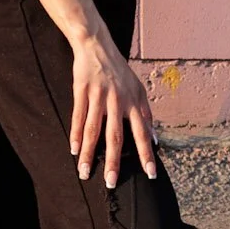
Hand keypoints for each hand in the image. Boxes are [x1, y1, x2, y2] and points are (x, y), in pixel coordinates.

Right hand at [69, 31, 157, 188]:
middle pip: (115, 136)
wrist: (96, 45)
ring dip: (89, 154)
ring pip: (93, 131)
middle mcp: (117, 101)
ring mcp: (98, 97)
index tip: (150, 174)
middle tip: (111, 183)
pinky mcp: (81, 92)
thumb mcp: (138, 88)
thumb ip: (146, 113)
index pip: (142, 133)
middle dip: (113, 162)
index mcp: (133, 102)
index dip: (146, 154)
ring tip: (84, 173)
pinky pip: (78, 117)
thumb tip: (156, 138)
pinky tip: (74, 151)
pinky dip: (75, 135)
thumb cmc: (119, 70)